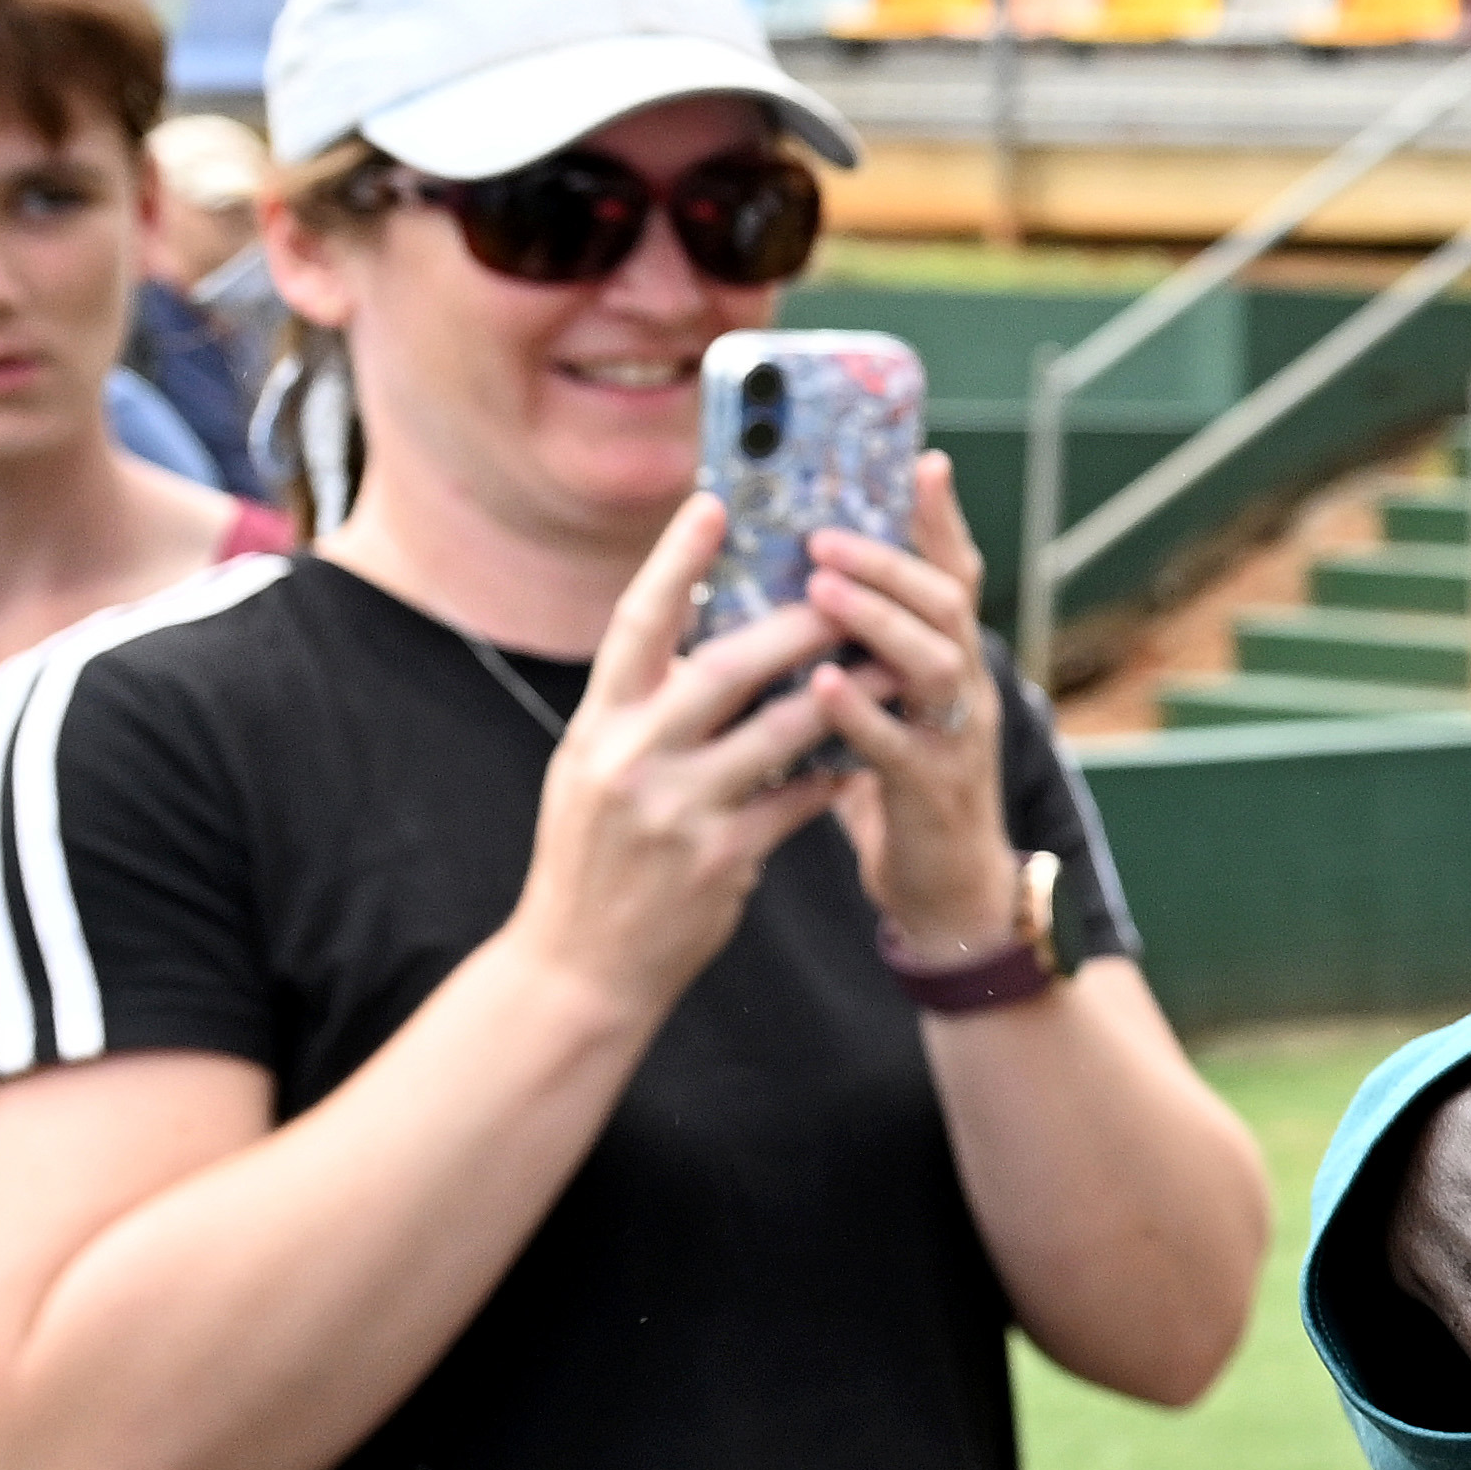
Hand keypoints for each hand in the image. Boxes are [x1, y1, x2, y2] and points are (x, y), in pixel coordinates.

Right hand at [502, 494, 863, 1017]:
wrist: (579, 965)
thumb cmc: (592, 855)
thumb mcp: (592, 768)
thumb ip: (642, 709)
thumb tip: (704, 633)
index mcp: (597, 724)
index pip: (636, 624)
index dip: (675, 561)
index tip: (713, 503)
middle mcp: (631, 758)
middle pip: (724, 668)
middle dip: (793, 625)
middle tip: (848, 585)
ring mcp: (678, 812)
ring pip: (779, 733)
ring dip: (842, 693)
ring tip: (891, 659)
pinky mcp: (722, 862)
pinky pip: (798, 804)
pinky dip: (833, 773)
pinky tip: (866, 751)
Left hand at [795, 460, 1025, 963]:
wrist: (949, 894)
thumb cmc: (902, 789)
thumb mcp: (891, 703)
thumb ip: (860, 650)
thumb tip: (793, 580)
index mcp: (949, 660)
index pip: (952, 573)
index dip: (939, 520)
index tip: (922, 461)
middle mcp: (962, 688)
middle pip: (946, 603)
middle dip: (889, 562)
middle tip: (825, 536)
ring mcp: (954, 740)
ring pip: (933, 663)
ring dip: (877, 622)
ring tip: (822, 592)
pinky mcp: (930, 794)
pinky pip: (900, 746)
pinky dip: (860, 712)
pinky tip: (820, 687)